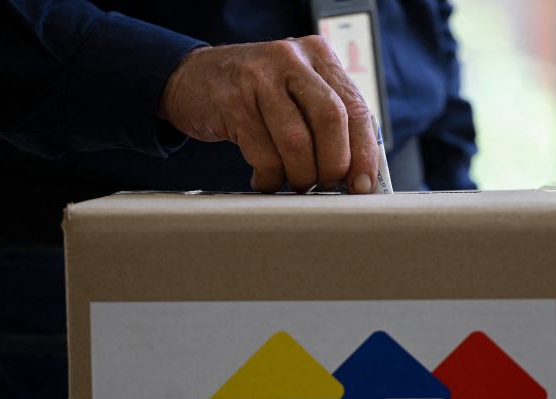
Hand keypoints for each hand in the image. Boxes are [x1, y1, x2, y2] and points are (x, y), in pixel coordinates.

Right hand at [159, 36, 379, 193]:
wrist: (192, 78)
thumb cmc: (255, 94)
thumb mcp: (295, 92)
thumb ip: (327, 120)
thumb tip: (359, 172)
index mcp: (318, 55)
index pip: (356, 107)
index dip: (364, 152)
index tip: (362, 184)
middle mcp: (291, 59)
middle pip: (331, 119)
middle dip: (333, 164)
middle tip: (326, 186)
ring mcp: (259, 77)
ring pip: (296, 141)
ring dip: (300, 175)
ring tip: (296, 184)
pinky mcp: (232, 101)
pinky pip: (263, 154)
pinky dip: (270, 177)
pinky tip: (266, 178)